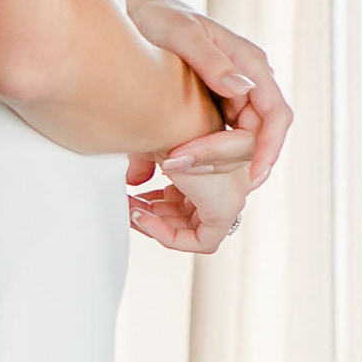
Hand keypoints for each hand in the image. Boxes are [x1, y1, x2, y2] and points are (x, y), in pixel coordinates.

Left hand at [125, 0, 290, 193]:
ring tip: (166, 168)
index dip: (269, 148)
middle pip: (254, 137)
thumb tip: (242, 88)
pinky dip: (196, 159)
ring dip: (207, 164)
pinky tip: (167, 170)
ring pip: (234, 145)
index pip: (276, 115)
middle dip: (222, 160)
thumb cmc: (154, 14)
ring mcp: (228, 97)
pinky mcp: (208, 109)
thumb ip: (210, 59)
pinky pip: (213, 142)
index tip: (253, 175)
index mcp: (249, 63)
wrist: (130, 12)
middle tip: (176, 167)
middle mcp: (246, 82)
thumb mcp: (178, 31)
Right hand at [126, 110, 255, 253]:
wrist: (170, 119)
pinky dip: (170, 237)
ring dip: (158, 226)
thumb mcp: (151, 148)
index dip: (159, 202)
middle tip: (131, 206)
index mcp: (215, 162)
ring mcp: (231, 194)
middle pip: (190, 216)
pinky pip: (201, 242)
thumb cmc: (164, 122)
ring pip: (194, 230)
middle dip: (156, 215)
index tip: (136, 195)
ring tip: (133, 212)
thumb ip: (144, 167)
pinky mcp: (225, 208)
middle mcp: (228, 179)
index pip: (189, 197)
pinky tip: (145, 219)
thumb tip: (134, 182)